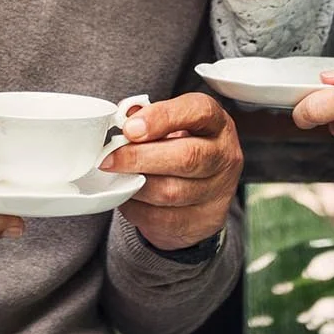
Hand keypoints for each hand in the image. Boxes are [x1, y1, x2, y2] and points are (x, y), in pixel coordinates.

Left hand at [101, 94, 242, 249]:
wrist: (201, 188)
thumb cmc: (180, 145)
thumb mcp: (170, 123)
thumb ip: (148, 117)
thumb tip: (124, 116)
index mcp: (216, 122)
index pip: (198, 112)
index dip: (161, 118)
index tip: (129, 128)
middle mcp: (225, 155)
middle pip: (187, 157)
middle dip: (140, 157)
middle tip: (109, 158)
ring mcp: (219, 191)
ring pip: (172, 192)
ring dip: (136, 185)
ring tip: (116, 176)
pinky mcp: (206, 221)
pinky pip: (165, 218)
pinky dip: (138, 208)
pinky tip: (128, 195)